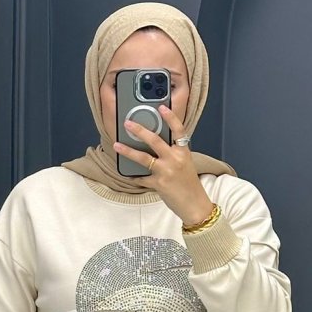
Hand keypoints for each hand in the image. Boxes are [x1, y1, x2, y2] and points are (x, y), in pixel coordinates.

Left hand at [113, 103, 214, 227]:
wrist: (194, 205)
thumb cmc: (189, 185)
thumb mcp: (185, 164)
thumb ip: (173, 153)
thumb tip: (155, 146)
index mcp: (183, 152)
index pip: (178, 130)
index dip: (170, 117)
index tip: (161, 107)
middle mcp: (175, 159)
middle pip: (155, 140)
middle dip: (139, 130)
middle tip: (128, 124)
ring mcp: (166, 171)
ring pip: (143, 157)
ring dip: (128, 151)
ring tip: (117, 145)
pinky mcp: (158, 184)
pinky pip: (141, 178)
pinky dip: (134, 176)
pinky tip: (128, 174)